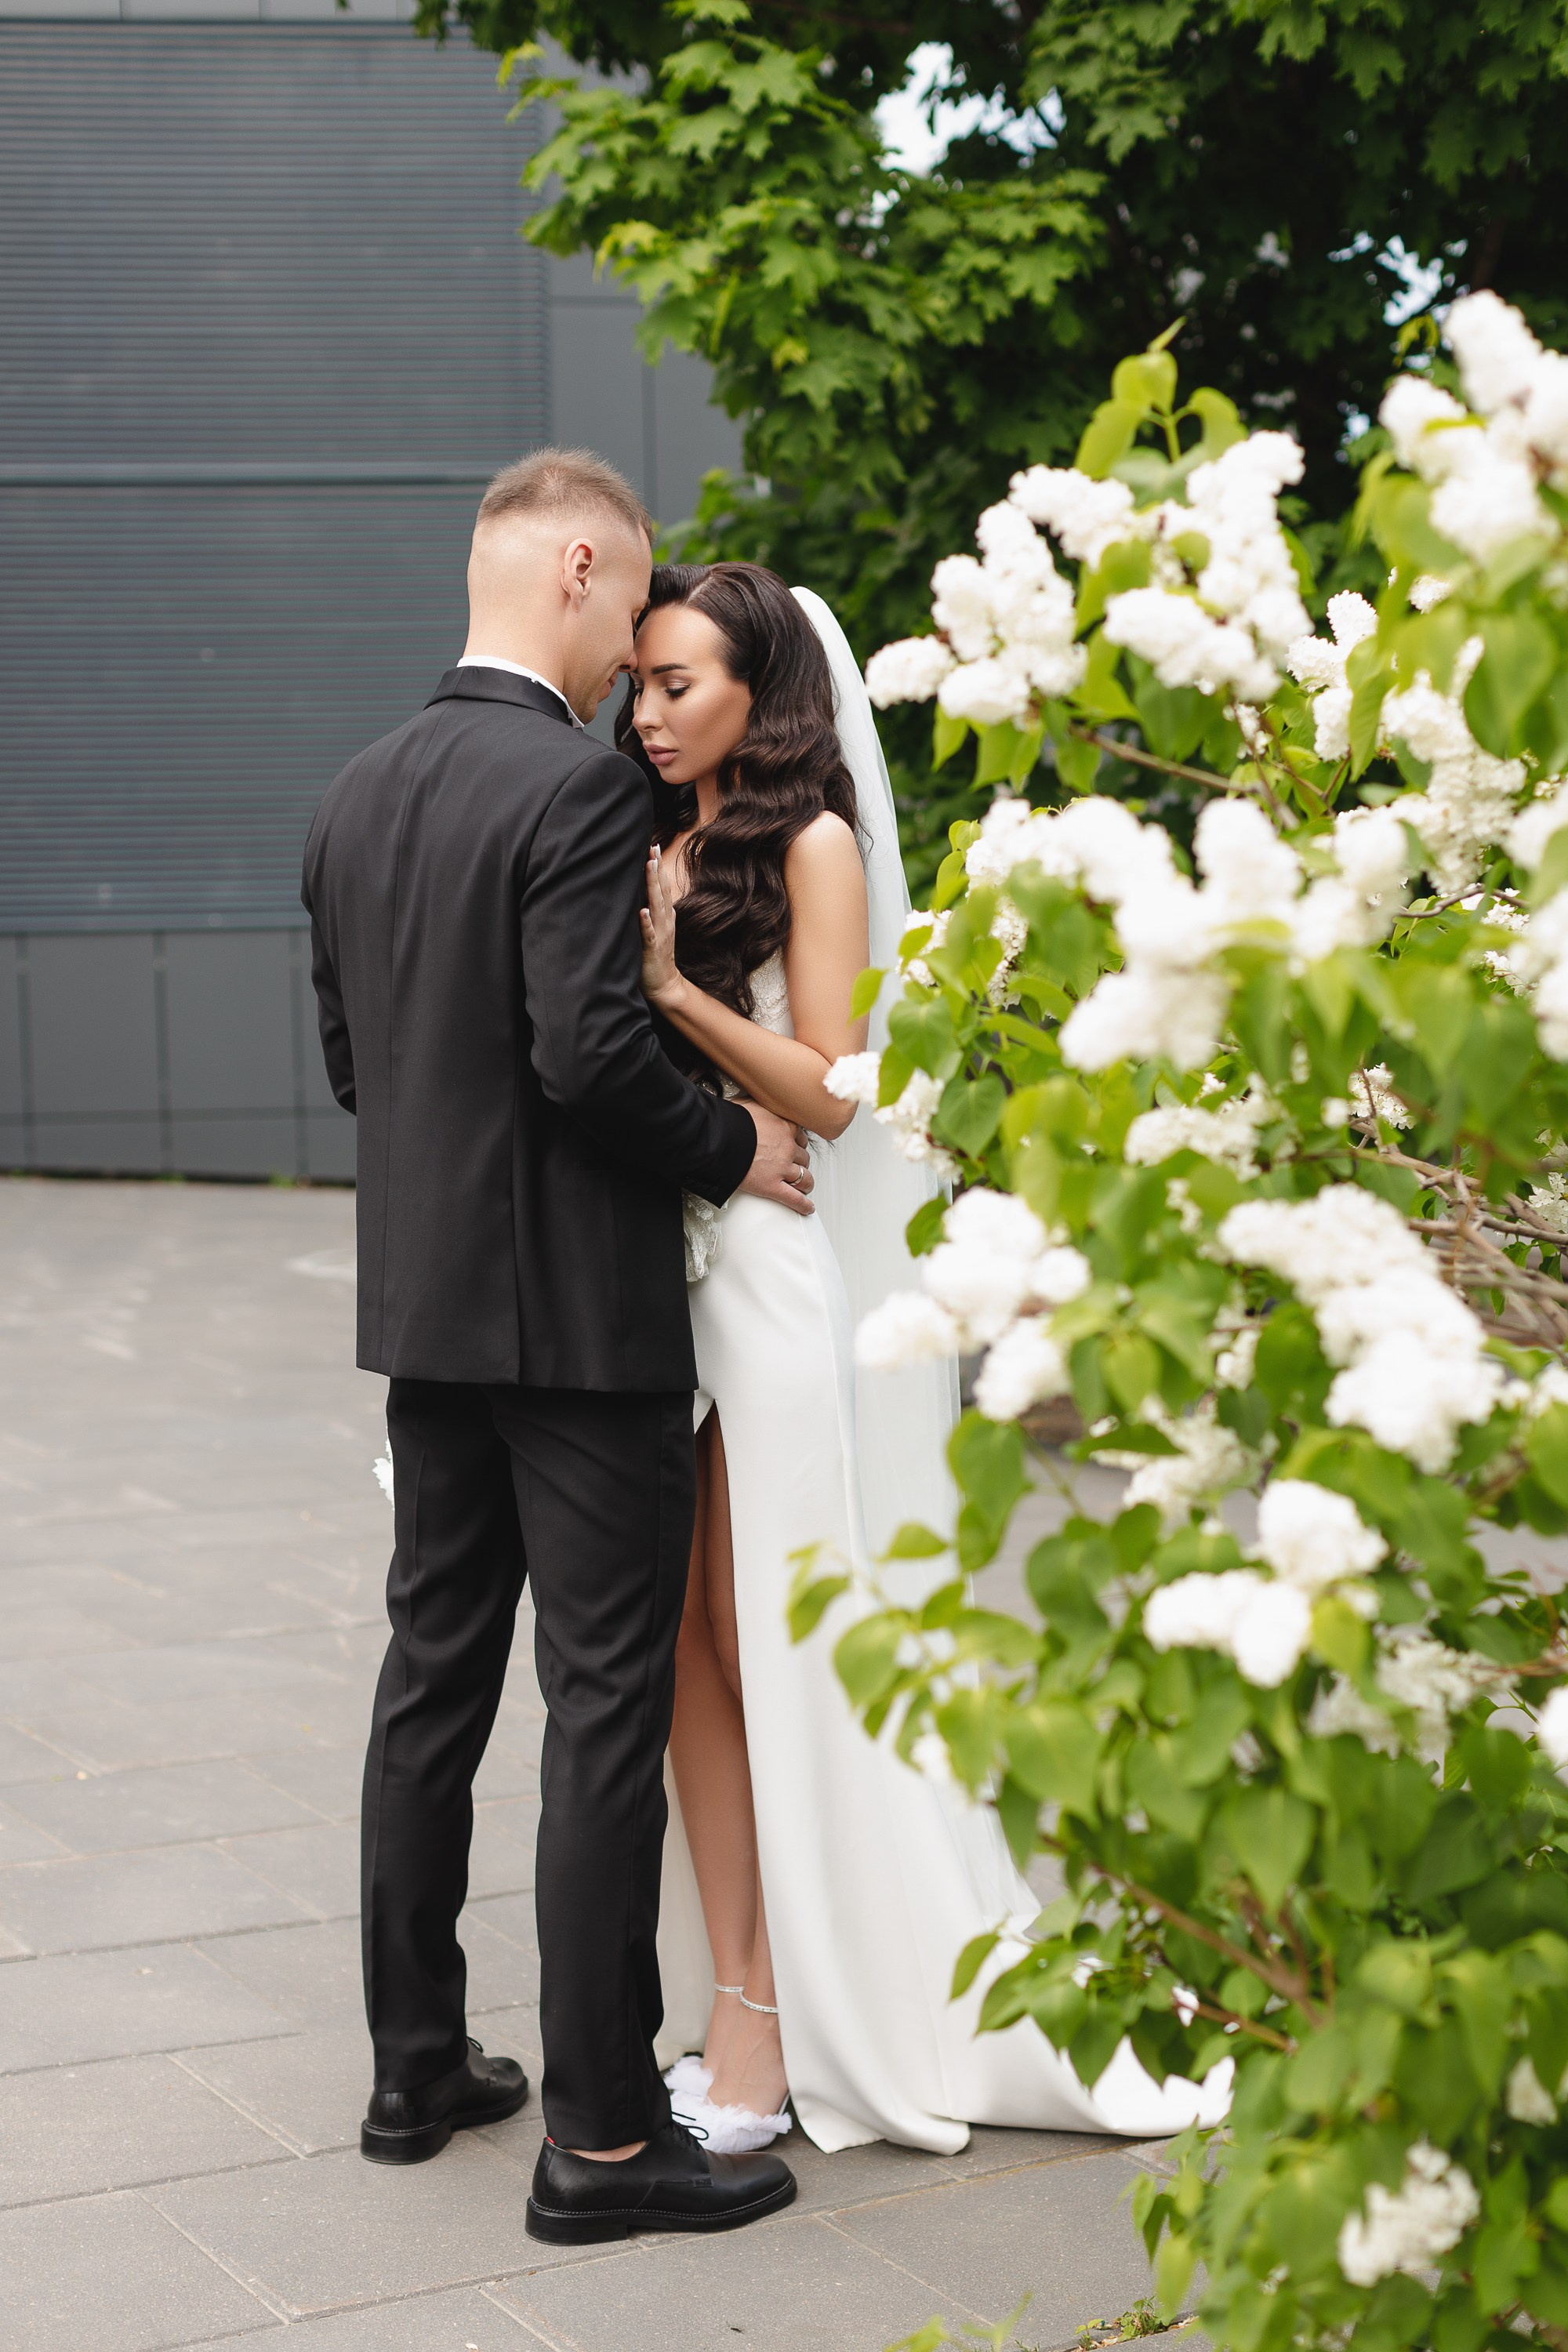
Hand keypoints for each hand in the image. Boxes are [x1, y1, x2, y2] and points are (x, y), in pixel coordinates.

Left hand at [639, 846, 679, 1004]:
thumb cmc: (655, 956)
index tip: (653, 847)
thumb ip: (651, 912)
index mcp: (665, 916)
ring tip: (649, 867)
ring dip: (653, 886)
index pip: (663, 887)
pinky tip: (642, 912)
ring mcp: (660, 934)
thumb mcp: (655, 929)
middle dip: (656, 868)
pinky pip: (649, 934)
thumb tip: (642, 894)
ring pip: (656, 906)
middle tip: (652, 848)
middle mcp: (665, 921)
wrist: (665, 984)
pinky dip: (646, 922)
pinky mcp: (652, 949)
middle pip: (661, 890)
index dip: (658, 867)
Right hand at [737, 1102, 813, 1217]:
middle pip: (803, 1158)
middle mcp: (787, 1147)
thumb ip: (759, 1105)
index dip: (798, 1144)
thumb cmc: (729, 1122)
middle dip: (800, 1163)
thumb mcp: (749, 1104)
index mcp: (785, 1127)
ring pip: (804, 1178)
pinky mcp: (772, 1186)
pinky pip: (794, 1198)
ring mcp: (782, 1168)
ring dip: (805, 1183)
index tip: (795, 1147)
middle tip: (795, 1166)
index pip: (801, 1137)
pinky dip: (803, 1205)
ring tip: (804, 1187)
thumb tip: (754, 1101)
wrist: (719, 1139)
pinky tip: (807, 1208)